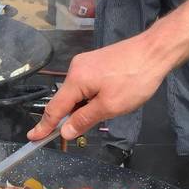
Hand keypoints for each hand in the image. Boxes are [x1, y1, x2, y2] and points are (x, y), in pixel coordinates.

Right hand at [27, 33, 169, 140]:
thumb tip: (64, 132)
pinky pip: (86, 85)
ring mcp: (86, 63)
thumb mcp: (109, 106)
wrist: (156, 50)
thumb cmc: (134, 79)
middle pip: (65, 100)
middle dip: (70, 117)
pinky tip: (107, 101)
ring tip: (106, 112)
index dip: (44, 126)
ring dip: (84, 107)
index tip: (32, 138)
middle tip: (79, 132)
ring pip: (78, 93)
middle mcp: (76, 69)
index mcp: (76, 80)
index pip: (54, 108)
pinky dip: (91, 97)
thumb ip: (84, 120)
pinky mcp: (97, 62)